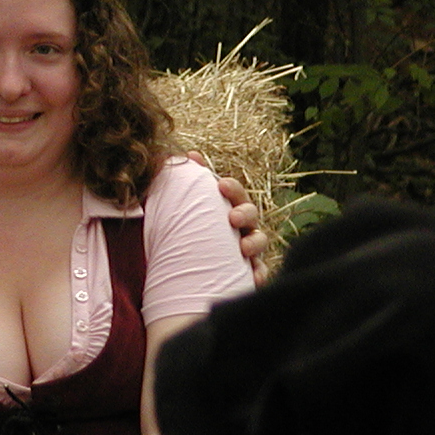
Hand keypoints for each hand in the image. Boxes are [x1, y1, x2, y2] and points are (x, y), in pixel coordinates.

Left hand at [188, 149, 270, 285]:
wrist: (176, 272)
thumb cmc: (179, 233)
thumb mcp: (174, 208)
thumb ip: (179, 182)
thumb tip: (187, 155)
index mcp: (222, 207)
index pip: (233, 193)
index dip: (231, 187)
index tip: (220, 185)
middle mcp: (238, 226)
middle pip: (250, 214)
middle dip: (245, 213)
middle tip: (232, 218)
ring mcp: (244, 249)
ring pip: (259, 241)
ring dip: (255, 242)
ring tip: (244, 248)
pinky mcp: (245, 273)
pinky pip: (259, 273)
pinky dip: (259, 274)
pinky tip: (254, 279)